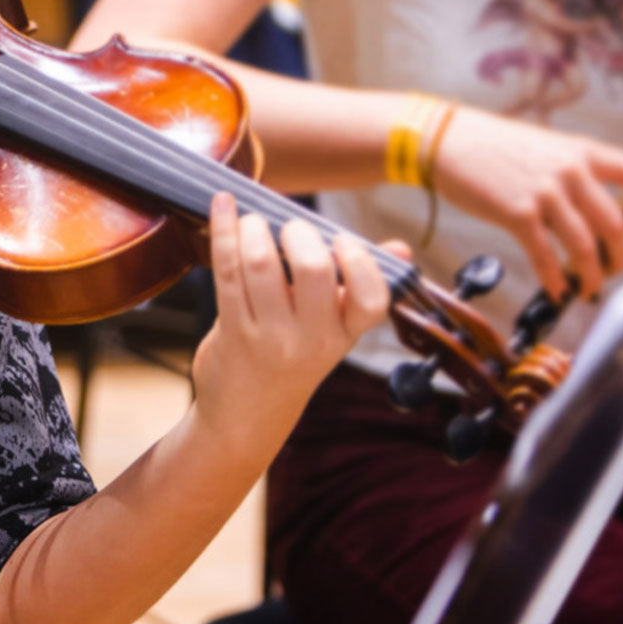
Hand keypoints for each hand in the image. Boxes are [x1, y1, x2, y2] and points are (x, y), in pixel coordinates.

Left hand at [191, 196, 391, 461]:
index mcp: (345, 334)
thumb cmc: (292, 359)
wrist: (246, 416)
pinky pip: (226, 271)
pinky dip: (224, 231)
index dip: (359, 262)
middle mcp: (311, 339)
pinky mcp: (232, 330)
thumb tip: (400, 248)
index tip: (342, 241)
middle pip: (313, 270)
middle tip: (290, 228)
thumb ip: (359, 286)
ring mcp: (269, 336)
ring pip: (261, 265)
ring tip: (253, 222)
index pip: (371, 300)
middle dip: (299, 232)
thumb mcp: (333, 330)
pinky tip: (222, 206)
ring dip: (254, 228)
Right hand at [430, 109, 622, 300]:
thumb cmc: (491, 145)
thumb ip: (573, 170)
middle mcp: (571, 171)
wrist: (446, 141)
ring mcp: (545, 193)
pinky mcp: (518, 214)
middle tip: (612, 271)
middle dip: (620, 257)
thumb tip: (593, 204)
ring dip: (591, 276)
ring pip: (586, 247)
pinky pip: (546, 256)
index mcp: (583, 151)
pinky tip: (556, 290)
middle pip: (617, 225)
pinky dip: (555, 279)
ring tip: (587, 290)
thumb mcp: (545, 146)